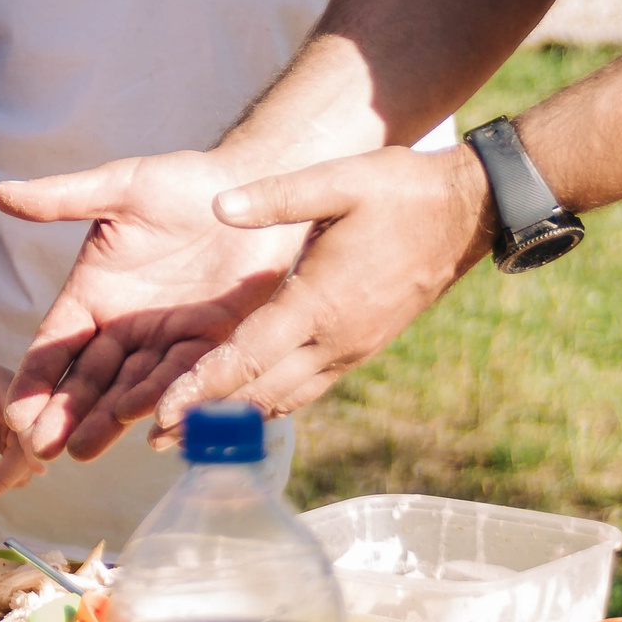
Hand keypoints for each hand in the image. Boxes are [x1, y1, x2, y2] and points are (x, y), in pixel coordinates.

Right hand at [0, 149, 310, 461]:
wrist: (252, 186)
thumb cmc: (180, 181)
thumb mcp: (117, 187)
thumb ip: (61, 198)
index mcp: (93, 294)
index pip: (54, 344)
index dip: (35, 377)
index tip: (13, 411)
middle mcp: (125, 325)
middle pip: (87, 377)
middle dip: (63, 413)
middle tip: (39, 449)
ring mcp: (167, 338)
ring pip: (131, 386)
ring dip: (107, 419)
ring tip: (83, 451)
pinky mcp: (212, 341)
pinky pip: (187, 375)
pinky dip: (168, 401)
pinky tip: (150, 428)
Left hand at [0, 347, 44, 502]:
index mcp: (9, 390)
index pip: (28, 419)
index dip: (35, 444)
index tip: (38, 469)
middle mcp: (21, 411)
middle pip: (27, 451)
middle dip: (1, 478)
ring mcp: (17, 428)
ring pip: (19, 466)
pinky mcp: (9, 441)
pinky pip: (8, 468)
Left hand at [145, 143, 494, 441]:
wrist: (466, 214)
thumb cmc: (400, 192)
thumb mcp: (339, 181)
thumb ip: (276, 196)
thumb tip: (218, 206)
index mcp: (319, 302)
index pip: (248, 356)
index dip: (202, 388)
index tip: (162, 414)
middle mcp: (335, 339)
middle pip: (260, 392)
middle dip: (208, 419)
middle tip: (155, 440)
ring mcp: (352, 349)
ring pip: (286, 397)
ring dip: (238, 417)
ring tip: (192, 436)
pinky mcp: (361, 348)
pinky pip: (308, 386)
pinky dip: (272, 401)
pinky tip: (247, 404)